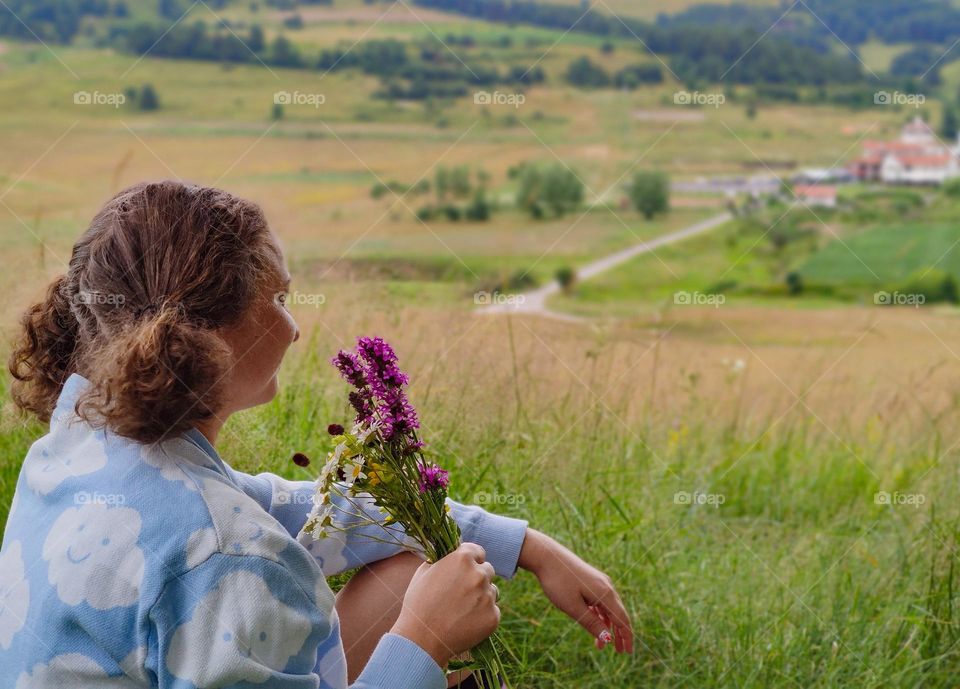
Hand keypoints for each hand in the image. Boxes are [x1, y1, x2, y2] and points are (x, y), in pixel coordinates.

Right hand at [390, 543, 499, 666]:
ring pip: (492, 591)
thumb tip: (451, 553)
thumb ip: (442, 558)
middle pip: (487, 570)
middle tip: (461, 592)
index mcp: (462, 558)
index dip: (471, 560)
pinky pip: (493, 611)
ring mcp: (488, 596)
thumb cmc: (418, 604)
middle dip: (477, 578)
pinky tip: (466, 622)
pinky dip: (483, 615)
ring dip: (482, 596)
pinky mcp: (493, 617)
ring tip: (461, 610)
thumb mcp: (424, 571)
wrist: (421, 640)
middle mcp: (479, 574)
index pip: (478, 551)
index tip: (464, 570)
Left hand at [519, 529, 633, 653]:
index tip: (627, 653)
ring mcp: (599, 582)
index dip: (626, 637)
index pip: (622, 619)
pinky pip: (600, 601)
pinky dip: (600, 615)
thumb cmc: (558, 581)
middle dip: (619, 634)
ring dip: (607, 626)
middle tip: (619, 652)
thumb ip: (591, 623)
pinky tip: (595, 623)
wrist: (546, 555)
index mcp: (605, 594)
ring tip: (601, 645)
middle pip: (618, 614)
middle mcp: (606, 586)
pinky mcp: (590, 579)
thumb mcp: (573, 607)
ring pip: (609, 608)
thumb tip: (608, 639)